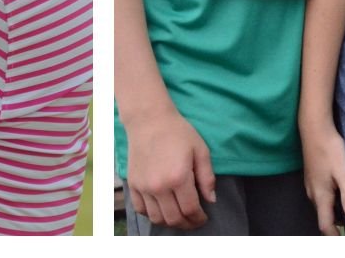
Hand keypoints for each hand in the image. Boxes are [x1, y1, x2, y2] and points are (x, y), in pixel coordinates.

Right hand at [124, 107, 216, 230]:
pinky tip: (161, 210)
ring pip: (156, 218)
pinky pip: (140, 209)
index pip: (190, 209)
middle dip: (187, 224)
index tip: (204, 218)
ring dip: (170, 222)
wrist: (149, 120)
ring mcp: (143, 187)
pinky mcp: (133, 184)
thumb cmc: (178, 133)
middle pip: (174, 218)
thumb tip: (211, 200)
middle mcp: (159, 186)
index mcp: (178, 177)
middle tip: (194, 221)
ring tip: (179, 217)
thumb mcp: (200, 150)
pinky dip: (152, 215)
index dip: (199, 218)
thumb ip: (207, 177)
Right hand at [301, 124, 344, 233]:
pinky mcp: (312, 177)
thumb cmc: (330, 149)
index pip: (325, 225)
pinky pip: (321, 195)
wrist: (314, 129)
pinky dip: (331, 200)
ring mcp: (310, 185)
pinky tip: (341, 192)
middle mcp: (313, 193)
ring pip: (322, 205)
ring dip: (334, 211)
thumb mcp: (344, 172)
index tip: (344, 242)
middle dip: (337, 225)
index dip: (334, 236)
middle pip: (324, 216)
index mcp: (321, 195)